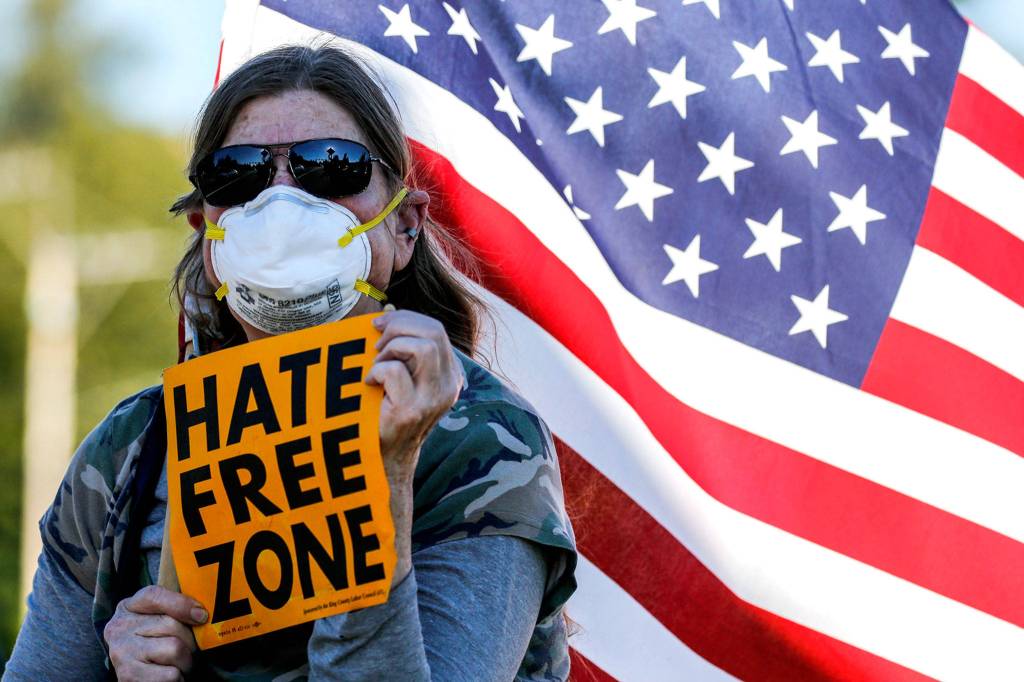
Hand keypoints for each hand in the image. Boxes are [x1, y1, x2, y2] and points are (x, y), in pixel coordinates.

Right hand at [103, 585, 204, 681]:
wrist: (137, 674)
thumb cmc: (154, 643)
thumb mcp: (158, 619)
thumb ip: (175, 609)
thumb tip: (202, 614)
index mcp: (129, 608)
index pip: (154, 596)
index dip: (182, 604)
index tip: (202, 616)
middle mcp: (120, 628)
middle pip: (172, 625)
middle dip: (190, 640)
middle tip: (189, 649)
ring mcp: (121, 653)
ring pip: (175, 649)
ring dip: (186, 661)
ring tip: (179, 663)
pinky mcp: (128, 677)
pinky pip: (170, 675)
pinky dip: (178, 678)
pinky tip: (169, 675)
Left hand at [366, 310, 462, 477]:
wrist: (383, 456)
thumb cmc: (388, 409)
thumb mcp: (404, 374)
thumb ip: (404, 347)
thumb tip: (387, 312)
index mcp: (450, 373)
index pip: (436, 329)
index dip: (406, 319)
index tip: (379, 325)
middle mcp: (449, 385)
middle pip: (434, 331)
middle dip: (399, 326)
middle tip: (375, 342)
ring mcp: (434, 399)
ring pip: (424, 347)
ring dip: (391, 347)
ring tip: (376, 363)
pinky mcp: (413, 410)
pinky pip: (395, 371)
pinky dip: (377, 370)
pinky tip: (369, 383)